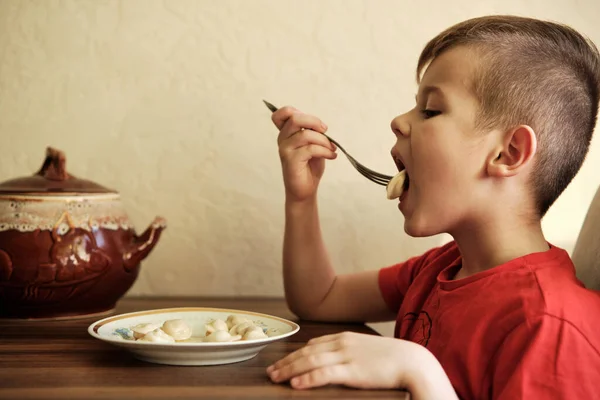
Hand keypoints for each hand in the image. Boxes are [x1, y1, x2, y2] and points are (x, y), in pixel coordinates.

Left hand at [266, 332, 437, 390]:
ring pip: (310, 361)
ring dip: (290, 370)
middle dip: (286, 362)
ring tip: (275, 378)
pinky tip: (295, 384)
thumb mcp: (367, 350)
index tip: (282, 361)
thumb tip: (338, 360)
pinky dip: (307, 379)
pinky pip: (324, 374)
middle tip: (270, 371)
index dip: (294, 353)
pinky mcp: (352, 371)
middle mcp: (342, 344)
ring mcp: (346, 356)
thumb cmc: (393, 359)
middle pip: (306, 352)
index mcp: (345, 338)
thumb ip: (351, 352)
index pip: (313, 344)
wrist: (413, 361)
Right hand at [272, 106, 336, 201]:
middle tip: (325, 131)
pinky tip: (331, 156)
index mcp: (287, 133)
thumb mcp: (312, 144)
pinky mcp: (290, 160)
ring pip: (306, 134)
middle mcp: (283, 139)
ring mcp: (285, 149)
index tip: (315, 125)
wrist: (305, 190)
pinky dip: (325, 151)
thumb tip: (320, 125)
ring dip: (324, 141)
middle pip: (295, 118)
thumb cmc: (309, 166)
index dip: (298, 111)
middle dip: (314, 122)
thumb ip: (312, 132)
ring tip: (331, 149)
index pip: (283, 113)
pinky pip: (310, 149)